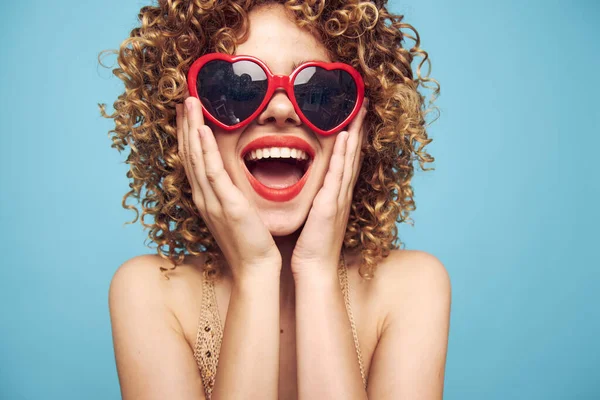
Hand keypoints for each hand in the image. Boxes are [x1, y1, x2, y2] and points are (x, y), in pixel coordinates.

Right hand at [177, 96, 281, 280]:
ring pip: (196, 157)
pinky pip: (212, 171)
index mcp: (206, 196)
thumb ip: (229, 191)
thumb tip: (232, 176)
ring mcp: (211, 199)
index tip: (186, 111)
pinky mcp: (226, 203)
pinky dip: (205, 149)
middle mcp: (203, 195)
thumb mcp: (236, 210)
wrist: (255, 266)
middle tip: (183, 97)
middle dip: (184, 124)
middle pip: (189, 153)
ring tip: (189, 102)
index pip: (193, 158)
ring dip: (191, 128)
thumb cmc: (248, 240)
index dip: (187, 133)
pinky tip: (201, 129)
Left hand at [291, 100, 367, 275]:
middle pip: (354, 154)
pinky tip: (345, 137)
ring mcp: (339, 198)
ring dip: (355, 133)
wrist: (314, 268)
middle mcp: (343, 193)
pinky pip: (338, 174)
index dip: (353, 138)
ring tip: (360, 110)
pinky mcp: (331, 205)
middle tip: (364, 104)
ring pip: (350, 159)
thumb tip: (311, 188)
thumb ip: (315, 200)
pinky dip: (344, 155)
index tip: (355, 117)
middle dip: (359, 128)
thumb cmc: (312, 246)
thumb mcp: (314, 217)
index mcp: (337, 195)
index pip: (348, 160)